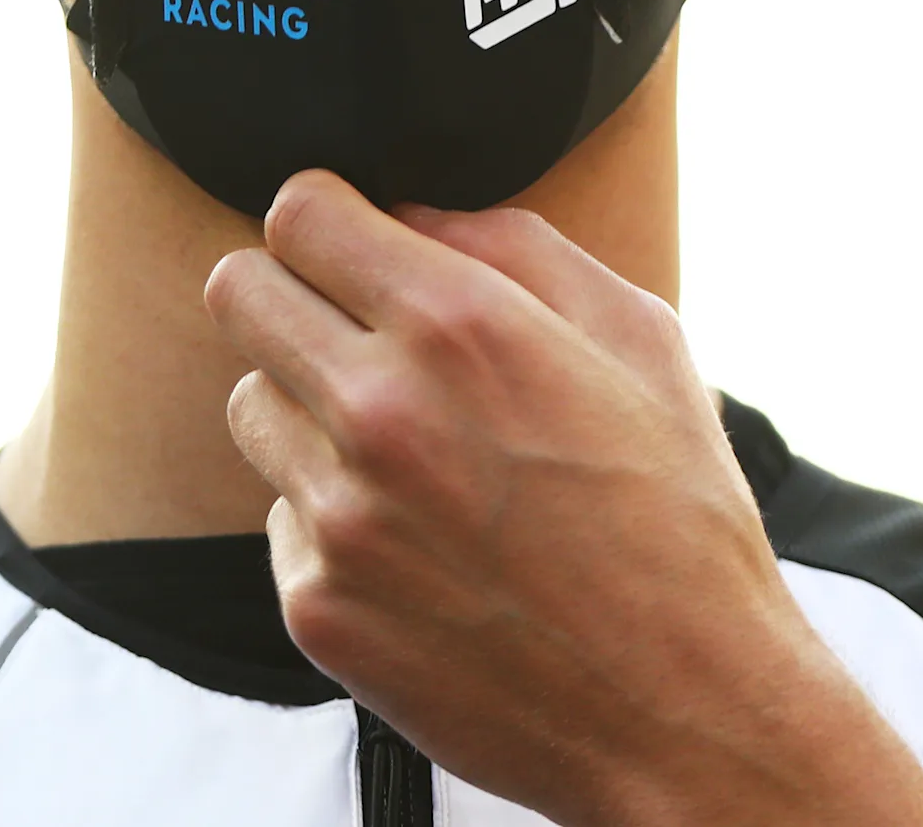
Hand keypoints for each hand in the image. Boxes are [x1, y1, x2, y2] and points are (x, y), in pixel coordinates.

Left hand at [203, 171, 922, 826]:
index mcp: (461, 327)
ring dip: (308, 411)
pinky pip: (282, 518)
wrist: (683, 712)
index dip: (327, 218)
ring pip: (251, 406)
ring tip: (408, 456)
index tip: (348, 244)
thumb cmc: (679, 524)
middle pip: (239, 293)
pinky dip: (333, 519)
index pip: (300, 210)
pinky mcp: (317, 605)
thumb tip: (421, 219)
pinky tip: (420, 546)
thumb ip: (519, 251)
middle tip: (351, 331)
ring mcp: (339, 514)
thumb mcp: (643, 342)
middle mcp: (380, 410)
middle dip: (291, 294)